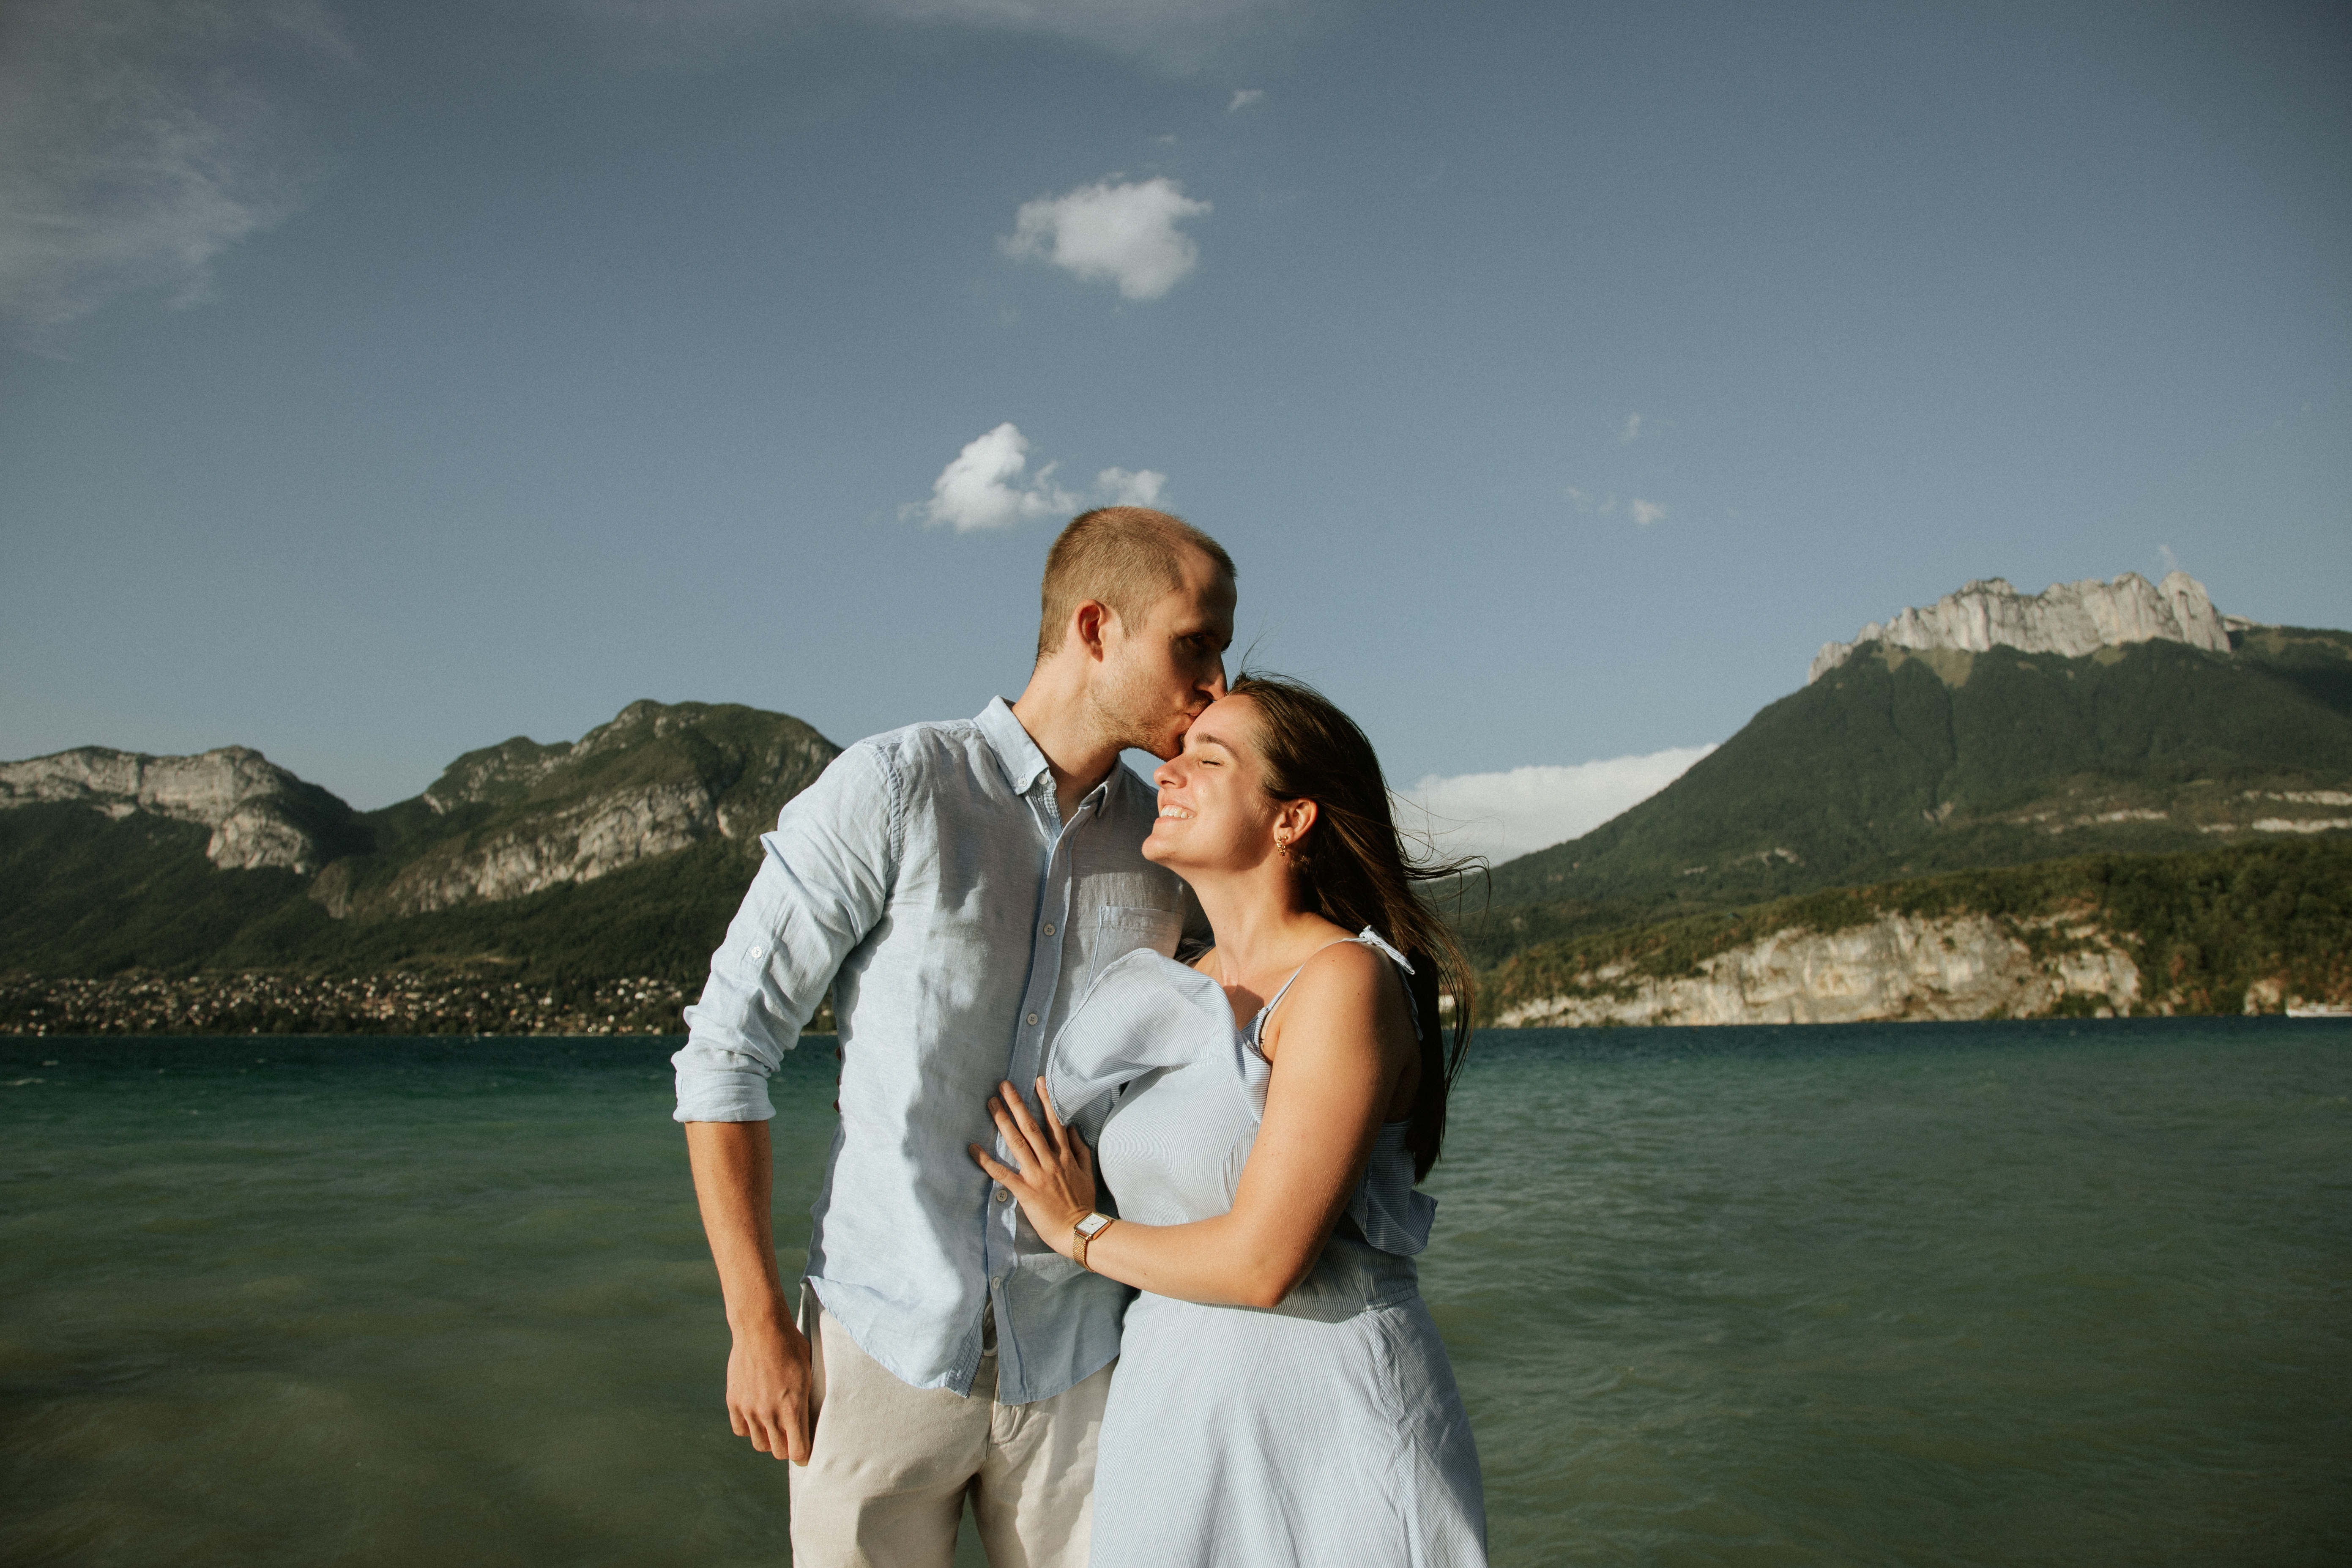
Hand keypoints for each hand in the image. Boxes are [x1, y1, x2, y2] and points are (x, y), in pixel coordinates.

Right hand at [726, 1313, 814, 1463]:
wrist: (761, 1327)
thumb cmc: (792, 1347)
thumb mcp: (808, 1373)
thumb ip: (805, 1402)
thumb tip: (808, 1424)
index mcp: (792, 1408)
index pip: (797, 1452)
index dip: (803, 1455)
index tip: (805, 1451)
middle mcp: (769, 1413)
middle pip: (778, 1451)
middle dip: (787, 1447)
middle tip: (791, 1435)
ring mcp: (749, 1409)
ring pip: (759, 1444)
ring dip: (768, 1438)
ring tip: (774, 1424)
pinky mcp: (734, 1402)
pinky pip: (741, 1430)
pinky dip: (749, 1427)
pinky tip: (757, 1415)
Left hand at [971, 1077, 1096, 1259]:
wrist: (1080, 1230)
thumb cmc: (1083, 1203)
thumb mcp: (1086, 1172)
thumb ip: (1080, 1149)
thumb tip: (1072, 1129)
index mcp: (1065, 1156)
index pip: (1054, 1123)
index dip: (1045, 1101)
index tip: (1036, 1082)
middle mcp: (1050, 1161)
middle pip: (1031, 1127)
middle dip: (1017, 1104)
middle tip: (1004, 1085)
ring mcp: (1037, 1175)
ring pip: (1018, 1143)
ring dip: (1003, 1122)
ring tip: (991, 1104)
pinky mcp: (1026, 1191)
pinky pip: (1003, 1174)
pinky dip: (987, 1161)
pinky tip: (973, 1148)